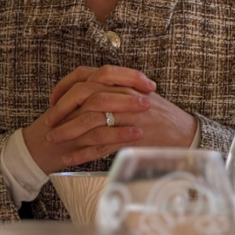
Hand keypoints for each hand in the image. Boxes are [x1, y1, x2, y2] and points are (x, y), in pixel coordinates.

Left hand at [39, 65, 197, 168]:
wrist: (184, 132)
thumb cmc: (160, 114)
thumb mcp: (138, 92)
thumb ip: (115, 87)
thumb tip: (87, 88)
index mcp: (123, 82)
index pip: (87, 75)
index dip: (66, 86)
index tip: (53, 99)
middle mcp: (124, 96)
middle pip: (85, 96)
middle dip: (63, 109)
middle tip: (50, 121)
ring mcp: (127, 117)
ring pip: (90, 121)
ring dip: (68, 131)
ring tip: (54, 140)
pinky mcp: (130, 139)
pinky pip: (100, 145)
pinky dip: (82, 153)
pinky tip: (69, 158)